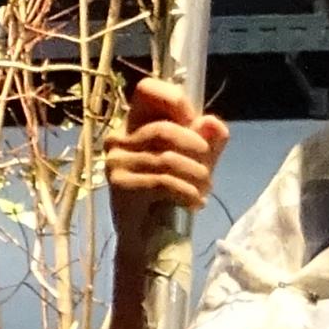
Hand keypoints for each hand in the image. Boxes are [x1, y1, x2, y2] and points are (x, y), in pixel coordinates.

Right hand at [107, 74, 223, 232]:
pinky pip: (162, 181)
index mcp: (134, 123)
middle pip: (164, 129)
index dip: (175, 101)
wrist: (146, 239)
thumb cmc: (169, 194)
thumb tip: (213, 123)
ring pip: (167, 158)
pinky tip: (196, 203)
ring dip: (196, 176)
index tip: (197, 125)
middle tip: (208, 171)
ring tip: (205, 190)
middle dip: (197, 149)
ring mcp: (116, 161)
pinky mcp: (120, 185)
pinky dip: (187, 192)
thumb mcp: (195, 162)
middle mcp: (119, 138)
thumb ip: (207, 142)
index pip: (147, 89)